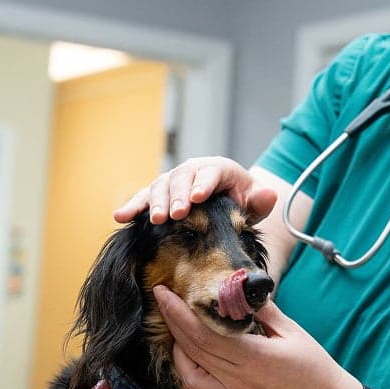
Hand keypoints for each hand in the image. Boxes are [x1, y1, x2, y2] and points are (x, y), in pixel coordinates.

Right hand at [114, 156, 277, 225]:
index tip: (198, 197)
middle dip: (177, 195)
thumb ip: (261, 201)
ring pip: (161, 185)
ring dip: (156, 202)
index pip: (210, 171)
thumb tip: (269, 194)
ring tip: (154, 219)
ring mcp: (174, 181)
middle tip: (175, 214)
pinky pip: (144, 198)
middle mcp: (193, 171)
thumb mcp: (255, 202)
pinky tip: (120, 217)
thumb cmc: (242, 201)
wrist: (227, 203)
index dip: (204, 183)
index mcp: (219, 169)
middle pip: (182, 177)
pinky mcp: (160, 194)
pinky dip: (133, 206)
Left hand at [153, 288, 360, 388]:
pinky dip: (185, 368)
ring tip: (173, 320)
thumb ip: (263, 310)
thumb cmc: (315, 370)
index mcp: (254, 358)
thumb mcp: (292, 332)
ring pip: (189, 369)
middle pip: (192, 348)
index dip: (181, 312)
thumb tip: (241, 288)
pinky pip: (197, 388)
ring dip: (176, 343)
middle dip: (172, 320)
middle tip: (161, 296)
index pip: (205, 333)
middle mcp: (237, 379)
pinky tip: (186, 352)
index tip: (166, 291)